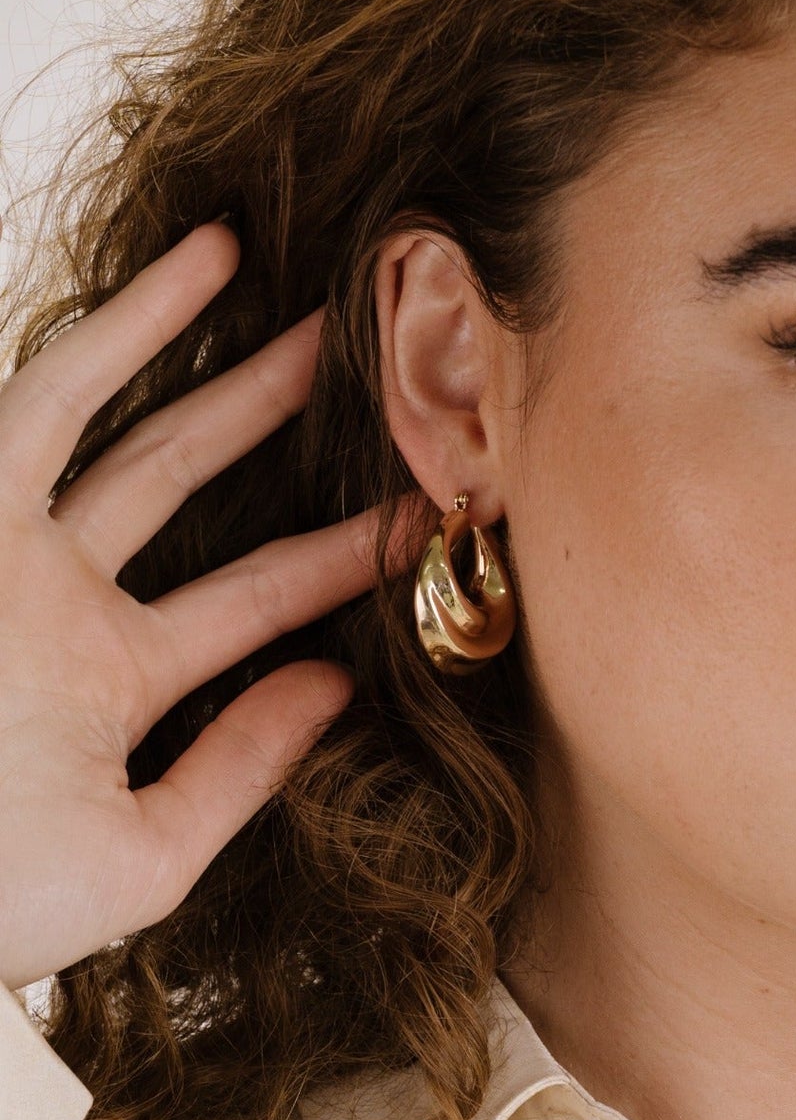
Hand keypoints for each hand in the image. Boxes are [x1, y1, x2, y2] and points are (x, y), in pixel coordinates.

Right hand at [0, 222, 405, 990]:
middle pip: (195, 491)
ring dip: (217, 357)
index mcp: (111, 682)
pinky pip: (47, 402)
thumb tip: (335, 686)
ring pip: (132, 431)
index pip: (252, 601)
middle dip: (283, 433)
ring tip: (313, 299)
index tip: (429, 512)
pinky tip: (199, 266)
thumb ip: (238, 767)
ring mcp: (13, 556)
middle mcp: (64, 603)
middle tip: (376, 370)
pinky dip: (120, 333)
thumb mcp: (145, 852)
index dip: (341, 557)